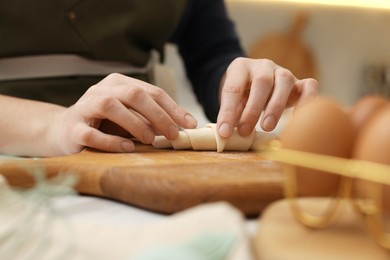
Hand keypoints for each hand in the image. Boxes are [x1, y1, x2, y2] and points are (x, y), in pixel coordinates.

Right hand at [52, 73, 196, 153]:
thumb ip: (149, 119)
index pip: (151, 91)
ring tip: (150, 139)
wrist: (62, 132)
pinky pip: (92, 133)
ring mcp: (85, 107)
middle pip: (134, 94)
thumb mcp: (129, 117)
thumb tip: (180, 128)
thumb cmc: (103, 124)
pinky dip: (112, 141)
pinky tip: (127, 147)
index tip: (190, 123)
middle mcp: (101, 89)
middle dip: (158, 114)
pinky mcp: (73, 128)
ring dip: (135, 123)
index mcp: (118, 83)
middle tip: (173, 134)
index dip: (173, 107)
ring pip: (111, 105)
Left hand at [217, 58, 318, 137]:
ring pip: (284, 81)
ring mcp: (282, 72)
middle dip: (253, 109)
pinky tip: (297, 118)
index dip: (227, 112)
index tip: (224, 132)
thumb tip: (227, 134)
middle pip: (261, 82)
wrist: (257, 83)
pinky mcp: (299, 82)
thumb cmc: (243, 96)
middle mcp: (262, 66)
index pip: (232, 88)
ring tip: (267, 127)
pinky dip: (307, 100)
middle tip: (245, 131)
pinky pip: (309, 86)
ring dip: (275, 106)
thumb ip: (231, 115)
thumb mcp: (233, 102)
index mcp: (240, 68)